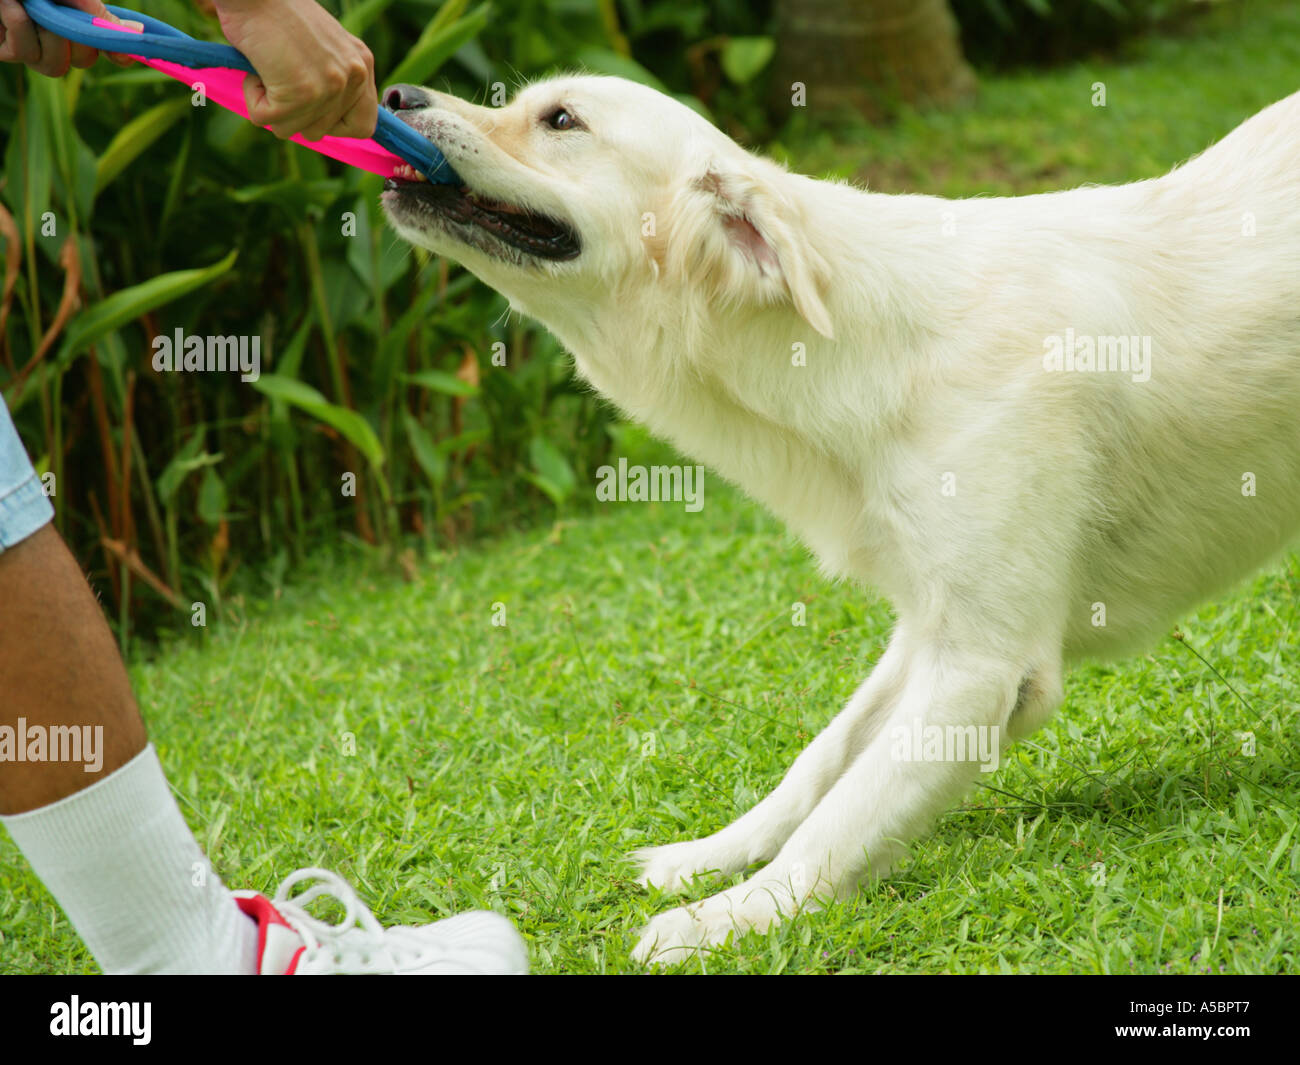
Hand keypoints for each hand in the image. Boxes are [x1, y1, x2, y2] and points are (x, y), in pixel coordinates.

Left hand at [0, 0, 138, 75]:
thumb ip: (97, 13)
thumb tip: (137, 30)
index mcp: (75, 24)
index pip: (105, 48)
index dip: (117, 54)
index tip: (122, 53)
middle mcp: (57, 41)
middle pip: (82, 61)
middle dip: (76, 39)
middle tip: (60, 13)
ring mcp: (32, 50)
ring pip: (54, 66)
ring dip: (46, 35)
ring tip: (30, 5)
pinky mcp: (6, 52)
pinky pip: (23, 54)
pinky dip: (19, 26)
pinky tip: (10, 6)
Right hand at [213, 0, 377, 141]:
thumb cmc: (276, 13)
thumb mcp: (322, 48)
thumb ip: (332, 80)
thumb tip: (321, 123)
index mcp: (362, 64)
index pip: (363, 125)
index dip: (334, 127)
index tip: (310, 109)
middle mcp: (353, 76)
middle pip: (320, 133)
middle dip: (292, 113)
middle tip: (280, 75)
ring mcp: (330, 86)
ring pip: (290, 130)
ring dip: (270, 104)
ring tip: (269, 66)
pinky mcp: (302, 92)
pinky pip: (265, 119)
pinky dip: (252, 98)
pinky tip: (257, 68)